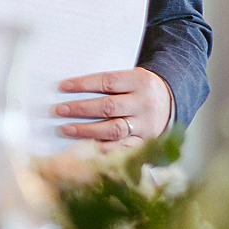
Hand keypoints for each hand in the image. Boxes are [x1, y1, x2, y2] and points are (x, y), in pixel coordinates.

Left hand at [55, 68, 171, 143]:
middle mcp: (144, 103)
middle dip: (80, 109)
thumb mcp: (130, 79)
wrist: (169, 103)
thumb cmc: (138, 89)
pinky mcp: (145, 141)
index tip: (62, 87)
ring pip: (113, 129)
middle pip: (108, 107)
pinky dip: (102, 149)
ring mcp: (145, 125)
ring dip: (86, 130)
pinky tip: (84, 148)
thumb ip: (108, 84)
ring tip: (65, 129)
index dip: (84, 84)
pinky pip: (122, 148)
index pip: (107, 81)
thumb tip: (71, 91)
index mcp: (140, 81)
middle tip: (58, 110)